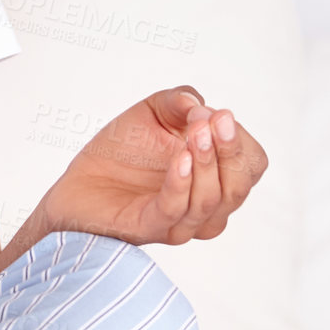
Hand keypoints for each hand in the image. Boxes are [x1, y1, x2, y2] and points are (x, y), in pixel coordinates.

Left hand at [37, 85, 267, 247]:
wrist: (78, 183)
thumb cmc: (121, 152)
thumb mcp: (153, 112)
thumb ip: (180, 101)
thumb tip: (201, 107)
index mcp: (215, 177)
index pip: (252, 165)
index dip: (240, 141)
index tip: (219, 116)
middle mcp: (204, 206)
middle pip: (238, 187)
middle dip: (229, 152)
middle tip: (212, 122)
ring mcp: (178, 222)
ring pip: (210, 202)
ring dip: (207, 164)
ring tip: (194, 133)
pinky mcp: (147, 228)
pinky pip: (173, 212)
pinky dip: (181, 184)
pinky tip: (180, 159)